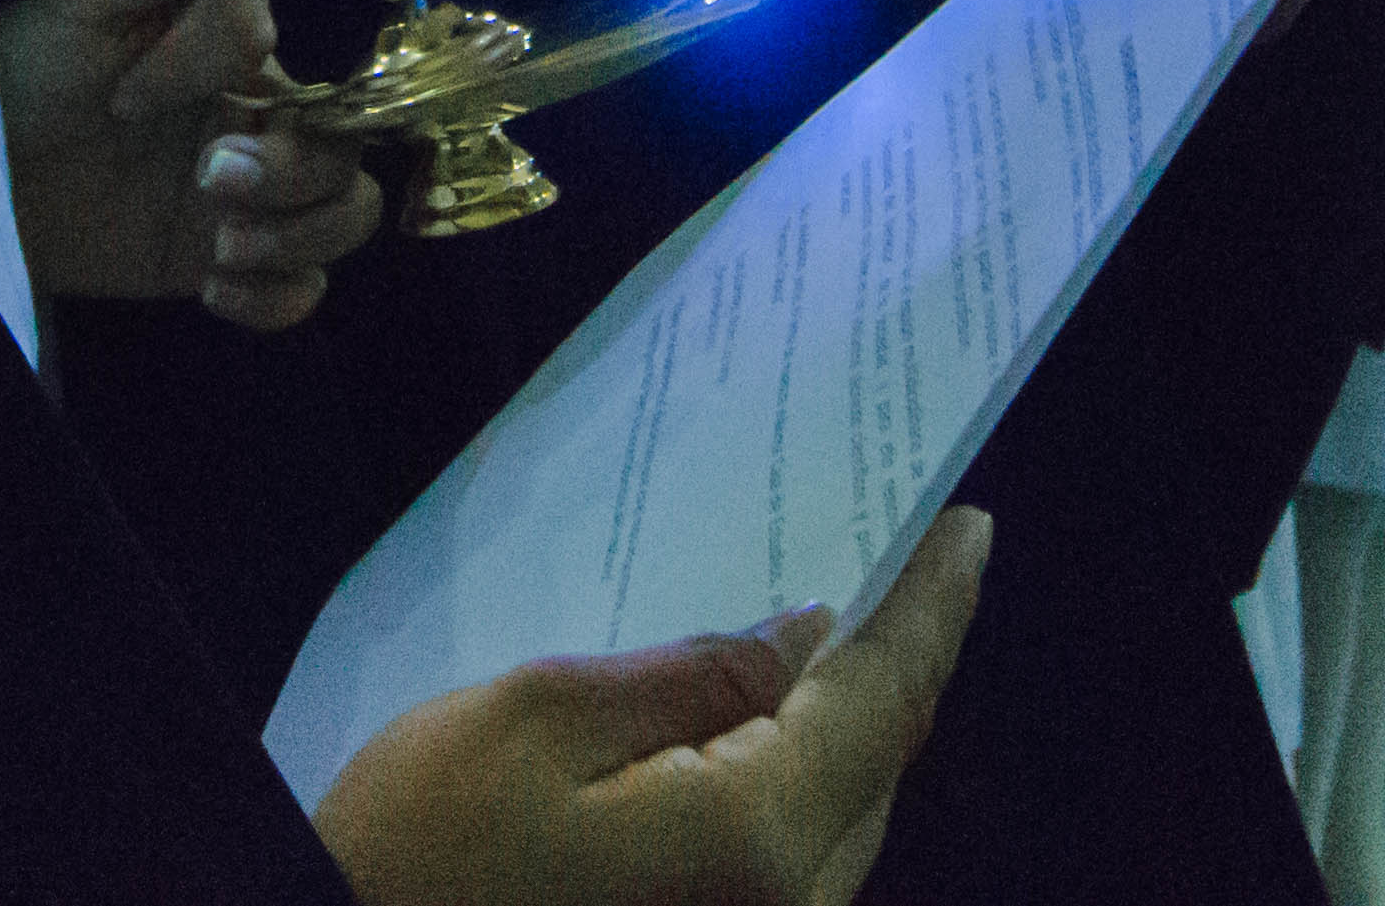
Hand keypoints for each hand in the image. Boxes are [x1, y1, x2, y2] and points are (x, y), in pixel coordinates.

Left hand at [0, 0, 385, 332]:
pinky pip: (299, 290)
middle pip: (342, 141)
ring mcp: (243, 194)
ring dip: (302, 232)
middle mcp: (251, 114)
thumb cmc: (19, 66)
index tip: (122, 95)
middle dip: (289, 168)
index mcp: (222, 42)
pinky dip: (277, 297)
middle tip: (206, 177)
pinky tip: (212, 287)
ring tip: (223, 245)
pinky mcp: (216, 260)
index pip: (268, 41)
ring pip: (344, 212)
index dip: (208, 66)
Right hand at [316, 509, 991, 905]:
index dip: (933, 607)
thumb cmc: (415, 849)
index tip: (969, 527)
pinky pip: (792, 857)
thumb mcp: (541, 715)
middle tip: (902, 549)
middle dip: (896, 659)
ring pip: (842, 818)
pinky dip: (796, 780)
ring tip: (838, 624)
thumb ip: (694, 672)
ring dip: (846, 724)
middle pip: (879, 767)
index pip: (884, 702)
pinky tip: (763, 723)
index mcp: (755, 839)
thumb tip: (807, 639)